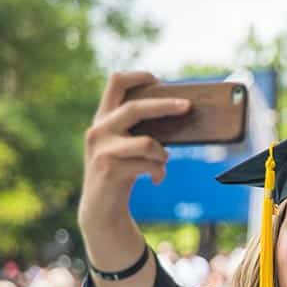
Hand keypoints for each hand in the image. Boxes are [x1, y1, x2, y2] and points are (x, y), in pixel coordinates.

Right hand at [77, 72, 187, 233]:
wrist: (100, 209)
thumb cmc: (120, 173)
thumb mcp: (124, 146)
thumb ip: (138, 130)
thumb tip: (176, 113)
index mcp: (102, 119)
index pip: (114, 83)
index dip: (137, 76)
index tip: (158, 79)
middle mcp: (98, 130)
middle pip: (135, 108)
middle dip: (166, 106)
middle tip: (187, 106)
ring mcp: (102, 149)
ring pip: (148, 143)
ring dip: (163, 155)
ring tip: (161, 163)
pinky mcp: (109, 169)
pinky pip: (149, 165)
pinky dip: (159, 173)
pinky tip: (156, 180)